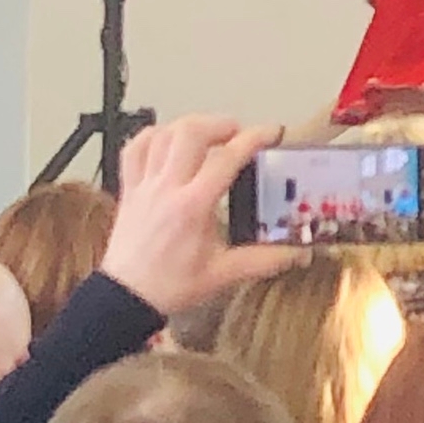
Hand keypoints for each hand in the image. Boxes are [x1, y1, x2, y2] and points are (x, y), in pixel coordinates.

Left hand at [102, 117, 304, 315]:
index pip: (227, 157)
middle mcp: (167, 189)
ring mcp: (144, 186)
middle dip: (219, 124)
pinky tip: (168, 141)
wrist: (125, 298)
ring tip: (208, 135)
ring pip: (162, 135)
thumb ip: (264, 260)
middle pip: (189, 133)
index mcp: (193, 206)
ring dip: (189, 126)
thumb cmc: (170, 285)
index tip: (271, 133)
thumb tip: (298, 253)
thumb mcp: (224, 274)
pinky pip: (134, 149)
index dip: (254, 138)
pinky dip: (153, 137)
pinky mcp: (129, 190)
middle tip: (237, 133)